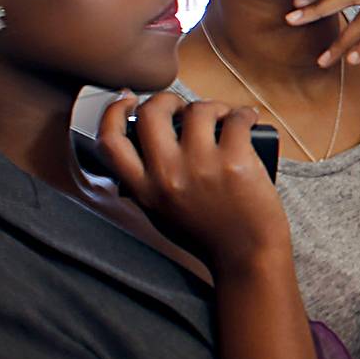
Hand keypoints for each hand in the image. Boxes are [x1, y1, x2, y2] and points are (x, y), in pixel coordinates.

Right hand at [97, 92, 290, 275]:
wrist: (247, 259)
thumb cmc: (209, 237)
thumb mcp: (162, 215)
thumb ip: (148, 185)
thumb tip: (142, 147)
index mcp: (144, 190)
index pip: (110, 141)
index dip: (114, 111)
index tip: (128, 99)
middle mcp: (167, 176)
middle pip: (153, 113)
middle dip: (168, 99)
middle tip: (184, 108)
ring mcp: (201, 167)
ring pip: (199, 109)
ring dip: (213, 107)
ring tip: (224, 118)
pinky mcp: (235, 162)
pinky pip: (236, 118)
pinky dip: (245, 115)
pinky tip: (249, 120)